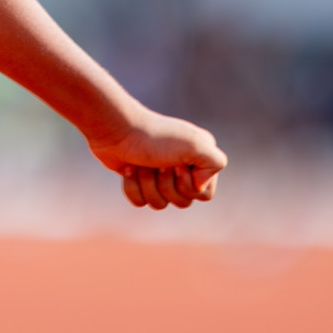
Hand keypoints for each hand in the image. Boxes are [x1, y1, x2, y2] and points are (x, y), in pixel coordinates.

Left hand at [86, 108, 226, 209]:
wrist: (117, 129)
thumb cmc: (155, 137)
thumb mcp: (194, 144)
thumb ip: (215, 162)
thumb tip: (199, 188)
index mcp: (199, 159)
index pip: (204, 194)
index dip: (188, 185)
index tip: (177, 164)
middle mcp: (182, 168)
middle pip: (182, 202)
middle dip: (166, 185)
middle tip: (158, 163)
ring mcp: (159, 175)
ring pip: (160, 204)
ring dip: (148, 184)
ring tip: (141, 164)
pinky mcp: (139, 180)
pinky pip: (141, 201)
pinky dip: (133, 187)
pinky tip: (129, 169)